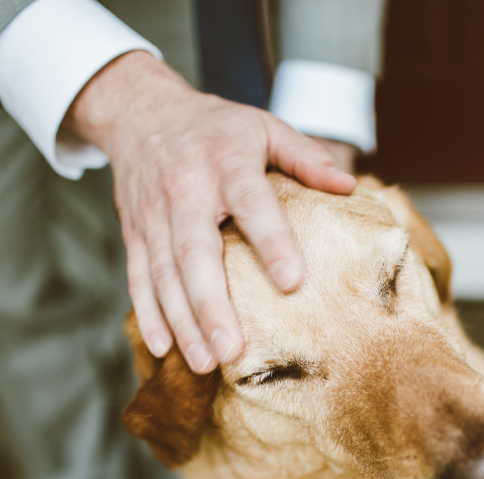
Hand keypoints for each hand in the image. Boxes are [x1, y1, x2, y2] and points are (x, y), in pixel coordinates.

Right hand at [63, 51, 356, 372]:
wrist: (140, 112)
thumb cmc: (216, 127)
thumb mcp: (263, 127)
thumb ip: (305, 156)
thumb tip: (348, 187)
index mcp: (226, 163)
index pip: (251, 204)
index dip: (271, 241)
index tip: (292, 281)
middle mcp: (185, 191)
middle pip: (196, 254)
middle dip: (212, 306)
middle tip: (233, 350)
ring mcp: (154, 216)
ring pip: (165, 276)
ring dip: (183, 322)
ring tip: (205, 362)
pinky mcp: (134, 234)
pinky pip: (138, 278)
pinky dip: (148, 314)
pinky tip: (162, 348)